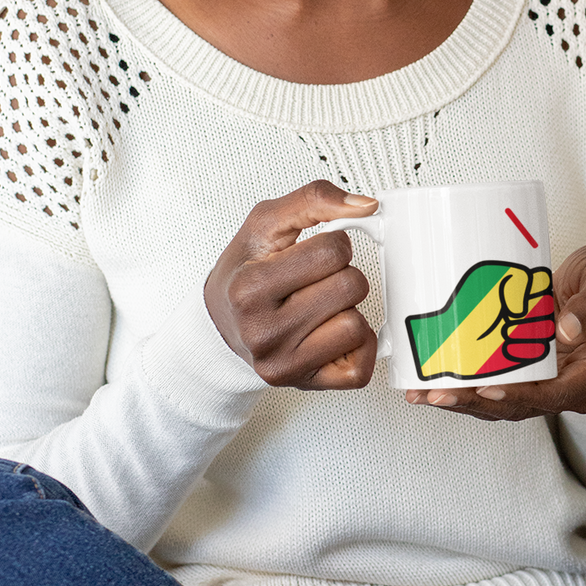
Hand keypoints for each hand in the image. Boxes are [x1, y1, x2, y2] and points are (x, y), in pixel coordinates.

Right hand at [204, 181, 378, 389]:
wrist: (219, 323)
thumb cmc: (244, 271)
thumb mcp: (265, 222)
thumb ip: (314, 199)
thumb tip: (367, 206)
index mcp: (250, 287)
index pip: (332, 251)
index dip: (333, 243)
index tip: (312, 251)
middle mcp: (263, 332)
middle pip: (350, 287)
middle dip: (342, 274)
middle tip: (316, 279)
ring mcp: (283, 364)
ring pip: (357, 326)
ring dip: (347, 309)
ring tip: (320, 305)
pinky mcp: (304, 386)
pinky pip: (360, 369)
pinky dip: (357, 346)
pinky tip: (333, 332)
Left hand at [404, 243, 585, 420]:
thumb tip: (568, 330)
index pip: (559, 394)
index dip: (522, 395)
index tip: (488, 389)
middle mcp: (573, 384)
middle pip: (523, 405)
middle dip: (477, 403)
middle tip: (438, 394)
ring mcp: (549, 383)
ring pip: (504, 404)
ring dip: (464, 402)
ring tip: (423, 394)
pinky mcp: (529, 374)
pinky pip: (497, 388)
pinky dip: (466, 389)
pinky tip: (431, 384)